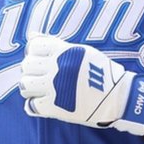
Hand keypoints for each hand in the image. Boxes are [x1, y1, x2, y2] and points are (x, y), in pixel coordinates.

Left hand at [18, 35, 143, 134]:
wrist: (118, 98)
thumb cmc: (101, 72)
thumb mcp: (80, 51)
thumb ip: (54, 43)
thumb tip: (32, 35)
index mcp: (64, 52)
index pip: (33, 46)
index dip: (34, 53)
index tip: (41, 60)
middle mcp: (56, 68)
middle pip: (26, 65)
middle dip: (31, 71)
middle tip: (40, 77)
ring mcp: (54, 88)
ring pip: (25, 85)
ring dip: (30, 88)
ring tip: (40, 91)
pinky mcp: (54, 108)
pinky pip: (31, 106)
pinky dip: (35, 106)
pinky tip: (43, 104)